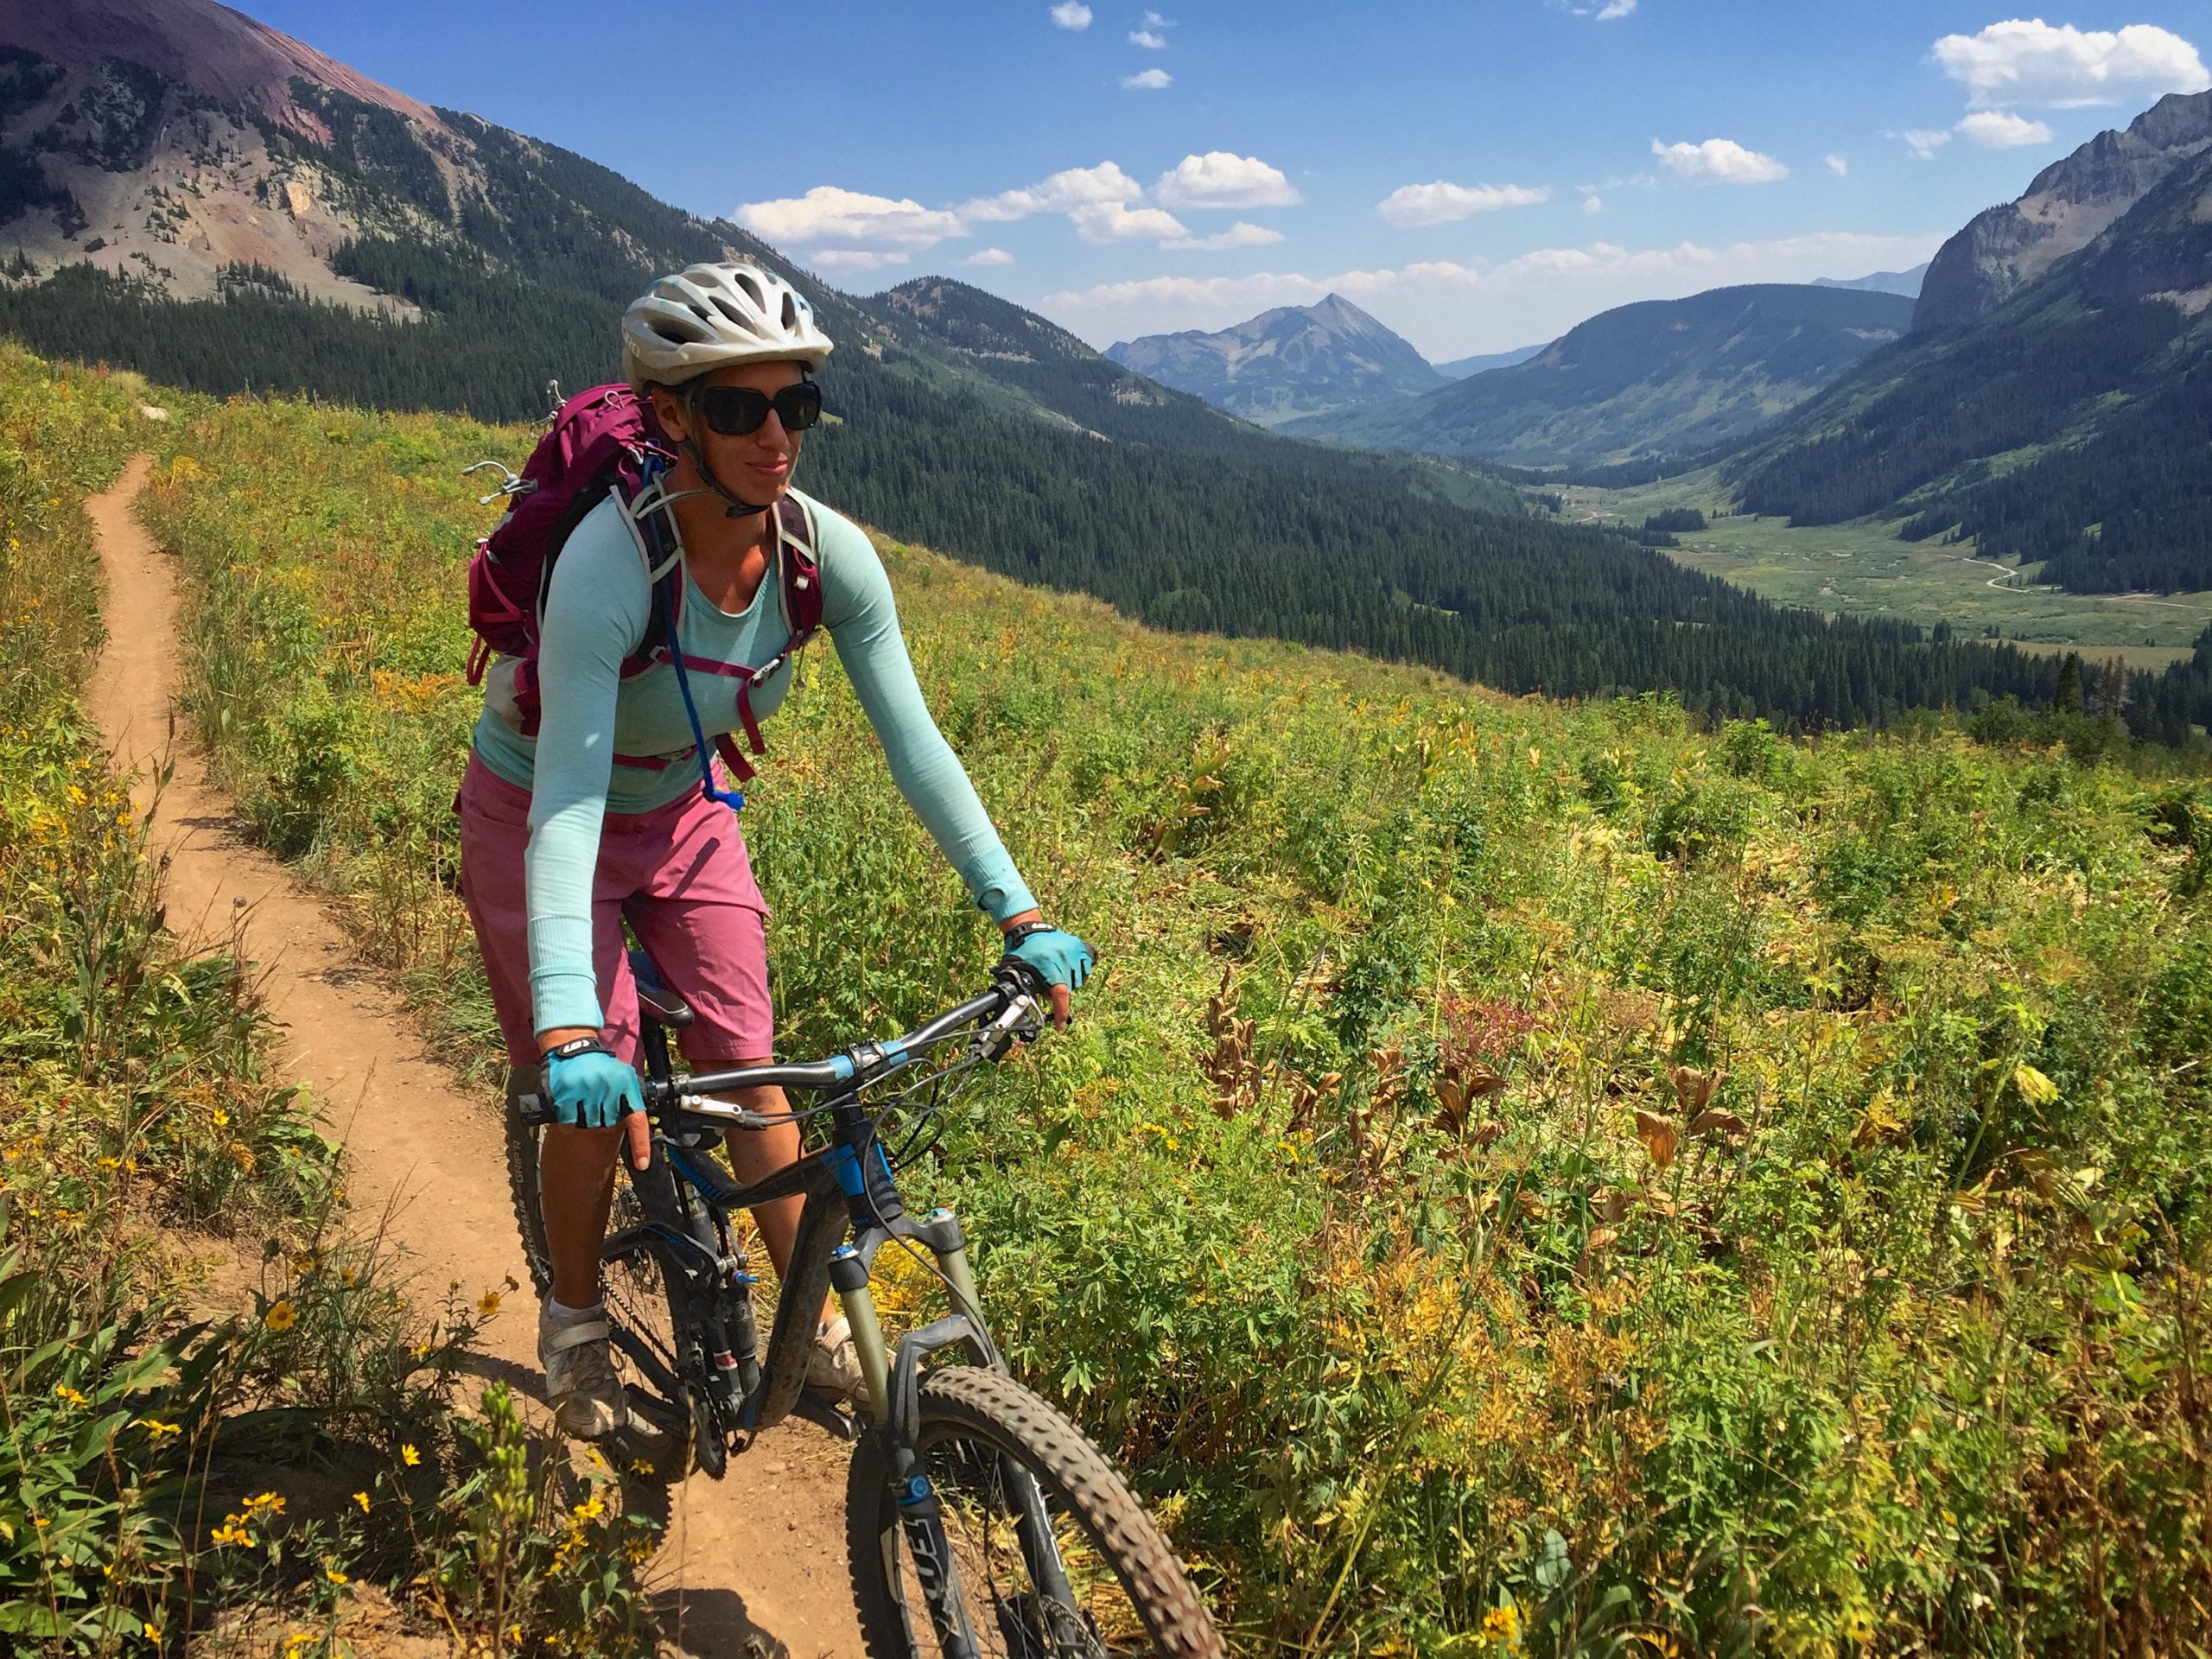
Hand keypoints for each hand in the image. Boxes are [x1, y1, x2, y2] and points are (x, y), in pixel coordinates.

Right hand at [542, 1046, 648, 1166]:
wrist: (573, 1043)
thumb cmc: (598, 1064)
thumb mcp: (621, 1075)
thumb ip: (627, 1098)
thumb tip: (634, 1126)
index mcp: (627, 1085)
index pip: (638, 1120)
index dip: (641, 1145)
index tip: (642, 1164)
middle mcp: (610, 1087)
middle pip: (608, 1124)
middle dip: (602, 1119)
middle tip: (595, 1102)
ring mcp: (589, 1090)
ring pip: (589, 1124)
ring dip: (584, 1118)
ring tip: (582, 1100)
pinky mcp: (569, 1094)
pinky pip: (569, 1122)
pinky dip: (567, 1121)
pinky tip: (568, 1108)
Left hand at [1001, 923, 1093, 1028]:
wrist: (1027, 927)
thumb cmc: (1020, 951)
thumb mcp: (1016, 971)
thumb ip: (1024, 990)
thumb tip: (1027, 1010)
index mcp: (1048, 964)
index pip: (1060, 994)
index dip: (1061, 1012)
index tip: (1060, 1026)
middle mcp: (1064, 957)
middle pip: (1068, 989)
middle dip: (1057, 993)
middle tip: (1046, 987)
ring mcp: (1074, 950)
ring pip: (1078, 980)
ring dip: (1068, 982)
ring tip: (1055, 975)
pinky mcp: (1079, 946)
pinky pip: (1086, 968)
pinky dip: (1078, 972)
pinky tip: (1067, 969)